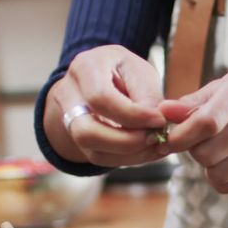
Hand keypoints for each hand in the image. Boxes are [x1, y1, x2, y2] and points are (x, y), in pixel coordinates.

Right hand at [45, 45, 167, 166]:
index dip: (133, 115)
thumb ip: (148, 95)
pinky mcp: (78, 141)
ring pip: (92, 151)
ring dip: (130, 154)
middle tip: (155, 137)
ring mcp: (68, 120)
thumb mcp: (139, 70)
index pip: (101, 99)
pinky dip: (128, 159)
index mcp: (85, 67)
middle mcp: (68, 95)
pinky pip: (101, 158)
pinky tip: (147, 150)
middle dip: (127, 141)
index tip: (160, 120)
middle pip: (86, 131)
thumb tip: (155, 125)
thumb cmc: (124, 72)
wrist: (102, 78)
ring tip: (154, 145)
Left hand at [159, 69, 227, 193]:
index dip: (181, 136)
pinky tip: (223, 165)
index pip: (206, 123)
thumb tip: (162, 112)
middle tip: (196, 141)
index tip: (169, 141)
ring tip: (211, 152)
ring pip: (219, 172)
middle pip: (208, 152)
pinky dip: (220, 179)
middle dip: (192, 151)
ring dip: (206, 167)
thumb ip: (194, 102)